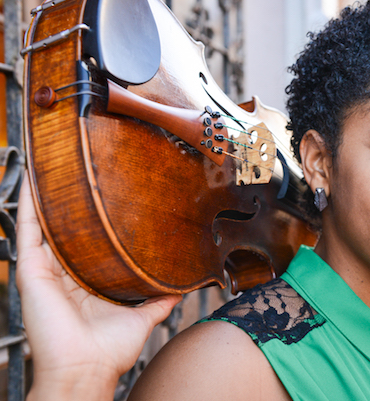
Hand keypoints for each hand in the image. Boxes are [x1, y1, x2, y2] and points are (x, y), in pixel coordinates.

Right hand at [16, 172, 181, 400]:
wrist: (88, 369)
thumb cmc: (109, 349)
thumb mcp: (143, 316)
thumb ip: (160, 299)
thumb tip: (184, 285)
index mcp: (86, 278)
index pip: (88, 239)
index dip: (95, 217)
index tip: (109, 192)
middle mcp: (64, 270)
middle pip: (66, 225)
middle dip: (71, 197)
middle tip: (83, 165)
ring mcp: (46, 268)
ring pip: (44, 221)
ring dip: (47, 192)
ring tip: (55, 160)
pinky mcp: (31, 270)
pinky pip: (27, 229)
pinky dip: (29, 203)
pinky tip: (35, 178)